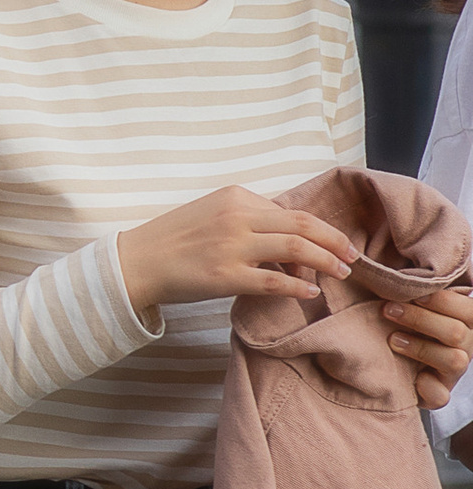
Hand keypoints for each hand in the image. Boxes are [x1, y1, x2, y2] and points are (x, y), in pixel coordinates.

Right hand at [116, 186, 358, 323]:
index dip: (317, 229)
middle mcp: (237, 216)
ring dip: (325, 260)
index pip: (289, 210)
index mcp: (235, 196)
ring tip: (341, 272)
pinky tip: (310, 292)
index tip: (332, 244)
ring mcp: (232, 246)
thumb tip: (285, 240)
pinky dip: (297, 286)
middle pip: (302, 224)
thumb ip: (247, 218)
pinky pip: (273, 280)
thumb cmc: (173, 240)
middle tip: (352, 256)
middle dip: (333, 240)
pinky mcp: (225, 277)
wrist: (136, 263)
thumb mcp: (211, 213)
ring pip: (295, 248)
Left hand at [381, 285, 472, 411]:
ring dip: (421, 348)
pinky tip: (411, 379)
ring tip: (392, 339)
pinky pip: (440, 395)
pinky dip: (426, 387)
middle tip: (388, 310)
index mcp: (467, 321)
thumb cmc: (408, 325)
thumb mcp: (417, 306)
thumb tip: (401, 273)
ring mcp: (455, 372)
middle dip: (421, 320)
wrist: (398, 366)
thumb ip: (418, 292)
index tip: (412, 293)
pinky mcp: (440, 395)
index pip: (468, 309)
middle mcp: (467, 346)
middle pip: (457, 332)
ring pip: (454, 360)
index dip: (441, 300)